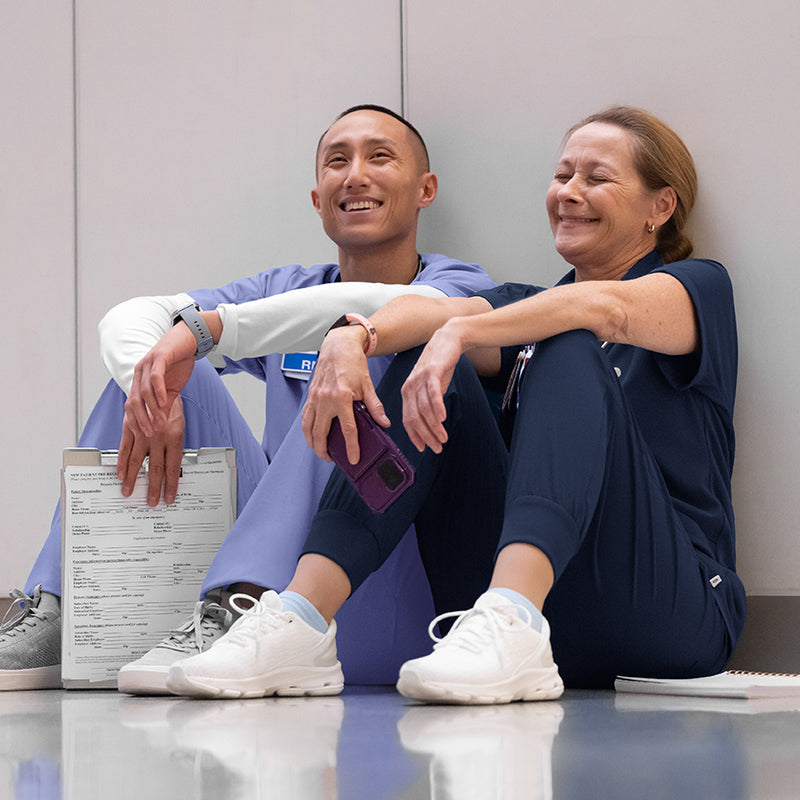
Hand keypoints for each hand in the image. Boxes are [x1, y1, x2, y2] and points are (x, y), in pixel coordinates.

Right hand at [117, 396, 185, 505]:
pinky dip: (122, 463)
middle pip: (155, 468)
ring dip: (133, 479)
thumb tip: (173, 469)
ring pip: (137, 461)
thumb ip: (174, 446)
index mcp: (174, 437)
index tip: (169, 497)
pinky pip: (124, 448)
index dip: (171, 485)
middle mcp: (158, 436)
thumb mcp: (180, 426)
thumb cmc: (171, 408)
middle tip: (151, 502)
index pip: (173, 467)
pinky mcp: (130, 427)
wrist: (159, 383)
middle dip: (154, 487)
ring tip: (129, 492)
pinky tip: (121, 474)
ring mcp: (143, 432)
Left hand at [123, 322, 196, 437]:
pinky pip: (155, 377)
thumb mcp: (171, 388)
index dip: (136, 421)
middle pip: (134, 400)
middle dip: (141, 419)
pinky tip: (164, 401)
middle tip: (150, 432)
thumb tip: (160, 422)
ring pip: (144, 391)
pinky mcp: (159, 357)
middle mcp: (139, 372)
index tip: (144, 434)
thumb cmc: (179, 362)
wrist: (188, 339)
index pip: (131, 405)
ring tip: (160, 421)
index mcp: (140, 380)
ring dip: (152, 409)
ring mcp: (147, 364)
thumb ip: (164, 404)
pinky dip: (159, 391)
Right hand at [302, 326, 388, 462]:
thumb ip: (375, 406)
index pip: (347, 429)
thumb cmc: (352, 362)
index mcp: (341, 397)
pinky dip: (307, 430)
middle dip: (324, 450)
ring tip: (320, 451)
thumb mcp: (367, 385)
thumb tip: (384, 423)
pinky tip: (313, 435)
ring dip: (312, 442)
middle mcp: (325, 399)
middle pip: (320, 433)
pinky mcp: (310, 396)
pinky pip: (305, 418)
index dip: (351, 447)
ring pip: (308, 428)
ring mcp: (315, 398)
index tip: (353, 459)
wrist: (337, 346)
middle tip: (331, 459)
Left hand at [401, 322, 465, 452]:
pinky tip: (442, 418)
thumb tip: (432, 425)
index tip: (424, 448)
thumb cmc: (440, 365)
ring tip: (443, 438)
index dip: (415, 436)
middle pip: (415, 417)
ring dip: (434, 426)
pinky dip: (437, 407)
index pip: (407, 419)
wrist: (448, 340)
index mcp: (407, 392)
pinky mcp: (432, 371)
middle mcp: (410, 386)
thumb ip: (428, 404)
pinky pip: (433, 393)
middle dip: (426, 436)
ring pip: (424, 409)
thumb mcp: (430, 387)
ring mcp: (420, 379)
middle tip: (437, 447)